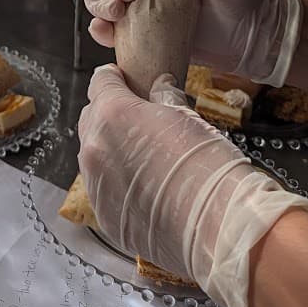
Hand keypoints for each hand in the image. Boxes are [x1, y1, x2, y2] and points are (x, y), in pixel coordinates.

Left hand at [77, 65, 307, 306]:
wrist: (216, 227)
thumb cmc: (206, 164)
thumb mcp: (187, 117)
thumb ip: (164, 98)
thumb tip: (159, 88)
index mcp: (113, 114)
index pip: (100, 82)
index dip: (114, 79)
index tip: (125, 82)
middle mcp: (95, 148)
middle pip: (91, 119)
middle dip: (109, 115)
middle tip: (136, 121)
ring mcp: (96, 186)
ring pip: (94, 157)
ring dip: (111, 152)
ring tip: (142, 160)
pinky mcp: (105, 218)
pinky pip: (103, 191)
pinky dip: (117, 185)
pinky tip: (144, 191)